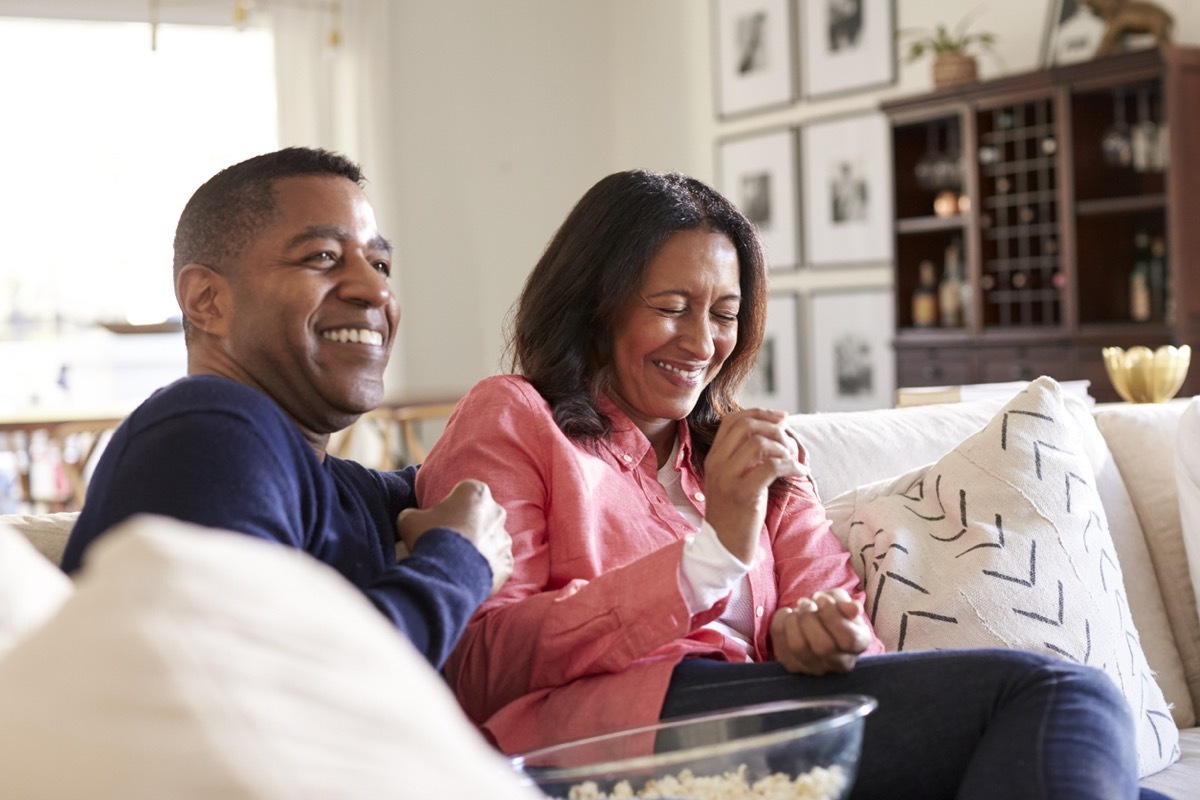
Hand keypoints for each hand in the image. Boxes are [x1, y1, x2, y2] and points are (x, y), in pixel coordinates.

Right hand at [396, 479, 512, 595]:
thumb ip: (415, 514)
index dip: (449, 507)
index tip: (438, 521)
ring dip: (476, 548)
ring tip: (456, 561)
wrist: (447, 572)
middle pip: (480, 516)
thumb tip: (414, 520)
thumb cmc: (429, 537)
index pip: (463, 494)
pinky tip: (466, 575)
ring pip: (490, 541)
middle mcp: (497, 511)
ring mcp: (505, 538)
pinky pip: (495, 563)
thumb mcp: (409, 518)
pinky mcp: (507, 563)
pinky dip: (484, 569)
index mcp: (476, 492)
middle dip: (467, 526)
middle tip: (447, 542)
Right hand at [702, 409, 803, 563]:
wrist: (724, 545)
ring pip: (759, 443)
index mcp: (714, 456)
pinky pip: (771, 467)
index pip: (733, 419)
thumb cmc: (736, 512)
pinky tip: (799, 472)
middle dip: (775, 428)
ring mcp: (727, 478)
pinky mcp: (743, 494)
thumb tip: (776, 428)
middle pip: (746, 426)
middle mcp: (717, 463)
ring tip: (792, 461)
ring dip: (783, 448)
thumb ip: (747, 455)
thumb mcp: (736, 477)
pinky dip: (791, 466)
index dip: (760, 413)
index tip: (783, 418)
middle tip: (789, 444)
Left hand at [770, 588, 871, 674]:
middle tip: (806, 603)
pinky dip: (780, 622)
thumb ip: (847, 604)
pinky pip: (780, 644)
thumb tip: (855, 608)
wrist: (816, 622)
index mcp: (859, 644)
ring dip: (794, 621)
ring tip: (797, 609)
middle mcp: (840, 663)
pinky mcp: (793, 665)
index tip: (822, 599)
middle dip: (810, 617)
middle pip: (822, 646)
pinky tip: (788, 615)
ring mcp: (816, 668)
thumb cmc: (832, 611)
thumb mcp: (841, 601)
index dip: (832, 615)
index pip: (848, 639)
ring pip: (798, 647)